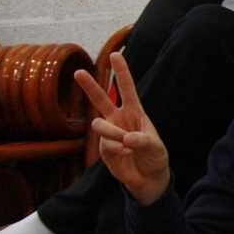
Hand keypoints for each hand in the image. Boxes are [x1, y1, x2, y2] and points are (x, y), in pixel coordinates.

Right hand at [72, 53, 170, 205]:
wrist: (148, 178)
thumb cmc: (155, 157)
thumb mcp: (155, 146)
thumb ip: (143, 140)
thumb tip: (126, 139)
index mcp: (135, 112)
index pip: (126, 89)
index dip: (121, 72)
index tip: (115, 55)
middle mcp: (119, 119)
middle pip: (101, 99)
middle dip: (90, 86)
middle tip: (78, 72)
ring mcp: (109, 133)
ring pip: (99, 124)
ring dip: (113, 132)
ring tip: (126, 142)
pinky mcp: (103, 148)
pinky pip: (105, 143)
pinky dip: (117, 148)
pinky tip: (126, 154)